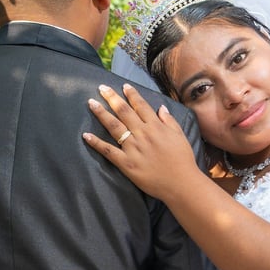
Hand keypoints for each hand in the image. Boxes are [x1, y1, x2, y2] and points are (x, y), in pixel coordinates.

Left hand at [83, 83, 199, 200]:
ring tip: (91, 103)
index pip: (141, 106)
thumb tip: (161, 108)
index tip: (123, 86)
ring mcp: (133, 148)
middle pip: (124, 112)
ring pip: (114, 127)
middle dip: (112, 98)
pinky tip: (86, 135)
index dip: (131, 95)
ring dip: (101, 114)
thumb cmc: (183, 160)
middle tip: (101, 88)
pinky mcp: (126, 164)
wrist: (181, 184)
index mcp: (156, 127)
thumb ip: (170, 121)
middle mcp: (142, 134)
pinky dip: (97, 143)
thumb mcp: (180, 136)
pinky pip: (108, 151)